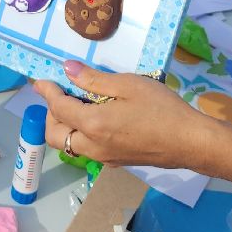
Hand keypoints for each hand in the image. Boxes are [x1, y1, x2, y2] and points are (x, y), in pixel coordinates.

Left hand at [33, 62, 210, 168]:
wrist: (190, 142)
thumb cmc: (162, 109)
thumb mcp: (128, 85)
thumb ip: (94, 79)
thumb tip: (68, 70)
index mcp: (93, 125)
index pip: (58, 108)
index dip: (47, 92)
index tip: (40, 81)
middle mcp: (93, 146)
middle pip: (55, 135)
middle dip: (52, 114)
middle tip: (64, 94)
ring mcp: (104, 158)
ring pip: (70, 145)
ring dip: (66, 126)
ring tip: (81, 105)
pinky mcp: (116, 162)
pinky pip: (88, 150)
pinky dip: (82, 134)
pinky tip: (100, 118)